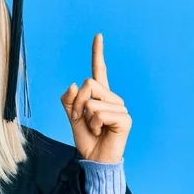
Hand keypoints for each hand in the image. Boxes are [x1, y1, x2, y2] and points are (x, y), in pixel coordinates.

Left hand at [60, 33, 131, 162]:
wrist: (94, 158)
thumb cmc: (86, 138)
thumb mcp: (72, 117)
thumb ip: (69, 100)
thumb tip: (74, 84)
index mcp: (100, 95)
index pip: (99, 70)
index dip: (98, 53)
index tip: (98, 35)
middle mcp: (112, 98)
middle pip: (89, 84)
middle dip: (78, 103)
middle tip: (82, 119)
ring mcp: (120, 108)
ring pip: (92, 100)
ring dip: (86, 117)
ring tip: (95, 128)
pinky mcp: (125, 119)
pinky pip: (99, 113)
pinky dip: (94, 125)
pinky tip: (101, 132)